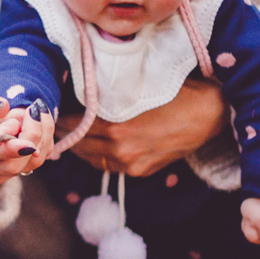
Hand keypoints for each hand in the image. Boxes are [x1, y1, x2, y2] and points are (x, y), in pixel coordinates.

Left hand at [62, 80, 226, 177]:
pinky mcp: (139, 171)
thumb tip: (81, 94)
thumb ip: (108, 94)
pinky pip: (108, 166)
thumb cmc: (175, 92)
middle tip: (53, 124)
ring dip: (79, 147)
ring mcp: (130, 163)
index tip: (51, 111)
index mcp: (116, 124)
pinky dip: (97, 156)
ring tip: (70, 135)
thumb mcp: (137, 87)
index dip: (61, 118)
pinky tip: (92, 146)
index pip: (75, 124)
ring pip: (90, 158)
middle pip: (79, 144)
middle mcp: (119, 148)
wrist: (208, 114)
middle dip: (66, 134)